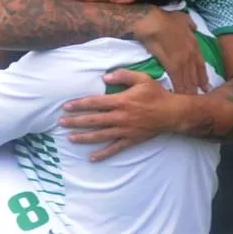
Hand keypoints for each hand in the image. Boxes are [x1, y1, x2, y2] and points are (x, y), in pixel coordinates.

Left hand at [60, 71, 178, 161]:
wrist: (172, 113)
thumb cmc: (156, 94)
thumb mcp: (142, 78)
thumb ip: (122, 75)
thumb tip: (105, 78)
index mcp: (121, 101)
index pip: (95, 103)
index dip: (79, 105)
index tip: (66, 106)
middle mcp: (120, 117)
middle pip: (93, 120)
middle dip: (75, 121)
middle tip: (61, 123)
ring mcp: (124, 130)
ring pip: (100, 135)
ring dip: (84, 137)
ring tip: (70, 138)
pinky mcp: (131, 140)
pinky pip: (115, 148)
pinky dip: (103, 154)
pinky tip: (92, 158)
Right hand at [133, 8, 206, 94]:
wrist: (154, 22)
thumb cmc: (165, 18)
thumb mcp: (183, 17)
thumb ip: (190, 24)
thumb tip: (194, 27)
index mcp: (194, 44)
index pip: (201, 65)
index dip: (203, 76)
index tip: (205, 86)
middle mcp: (191, 55)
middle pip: (195, 75)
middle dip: (197, 88)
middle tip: (199, 99)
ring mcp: (183, 62)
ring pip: (188, 80)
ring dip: (189, 92)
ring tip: (190, 102)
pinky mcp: (173, 67)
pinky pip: (178, 82)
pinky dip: (179, 90)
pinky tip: (179, 98)